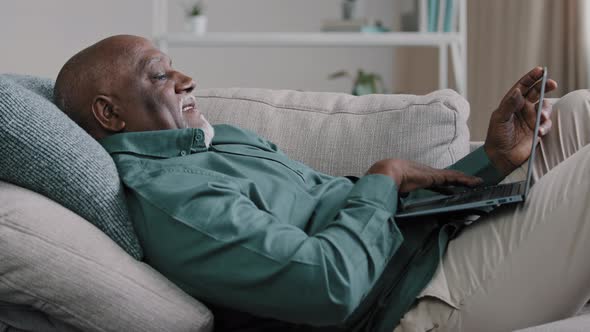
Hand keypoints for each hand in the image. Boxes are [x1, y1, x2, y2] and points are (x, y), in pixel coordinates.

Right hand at [366, 159, 482, 192]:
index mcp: (418, 179)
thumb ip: (398, 201)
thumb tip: (393, 213)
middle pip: (446, 178)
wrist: (386, 173)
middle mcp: (427, 175)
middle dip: (458, 181)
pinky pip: (455, 178)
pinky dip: (466, 180)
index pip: (435, 184)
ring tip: (477, 183)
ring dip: (465, 180)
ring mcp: (433, 174)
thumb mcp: (395, 194)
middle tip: (469, 184)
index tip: (450, 190)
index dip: (444, 187)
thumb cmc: (387, 183)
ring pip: (453, 177)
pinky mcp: (437, 176)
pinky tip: (475, 182)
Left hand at [484, 67, 557, 175]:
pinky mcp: (537, 130)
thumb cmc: (496, 137)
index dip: (531, 78)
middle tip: (552, 84)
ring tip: (541, 117)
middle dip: (545, 86)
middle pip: (537, 93)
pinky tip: (539, 131)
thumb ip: (509, 104)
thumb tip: (518, 91)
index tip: (540, 70)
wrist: (500, 156)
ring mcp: (531, 119)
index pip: (523, 87)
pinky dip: (545, 126)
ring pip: (544, 107)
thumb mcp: (500, 119)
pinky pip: (546, 124)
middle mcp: (522, 109)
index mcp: (512, 103)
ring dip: (545, 110)